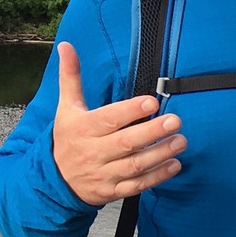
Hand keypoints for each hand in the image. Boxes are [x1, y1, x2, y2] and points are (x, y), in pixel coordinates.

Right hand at [52, 41, 186, 205]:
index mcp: (83, 128)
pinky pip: (136, 185)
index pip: (108, 119)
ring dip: (160, 154)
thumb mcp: (66, 106)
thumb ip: (71, 75)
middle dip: (151, 132)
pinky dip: (156, 177)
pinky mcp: (112, 191)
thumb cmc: (67, 137)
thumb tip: (66, 45)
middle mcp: (93, 152)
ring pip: (134, 165)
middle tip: (175, 121)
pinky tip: (174, 164)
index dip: (130, 111)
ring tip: (180, 141)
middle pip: (125, 143)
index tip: (151, 102)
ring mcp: (103, 174)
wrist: (55, 180)